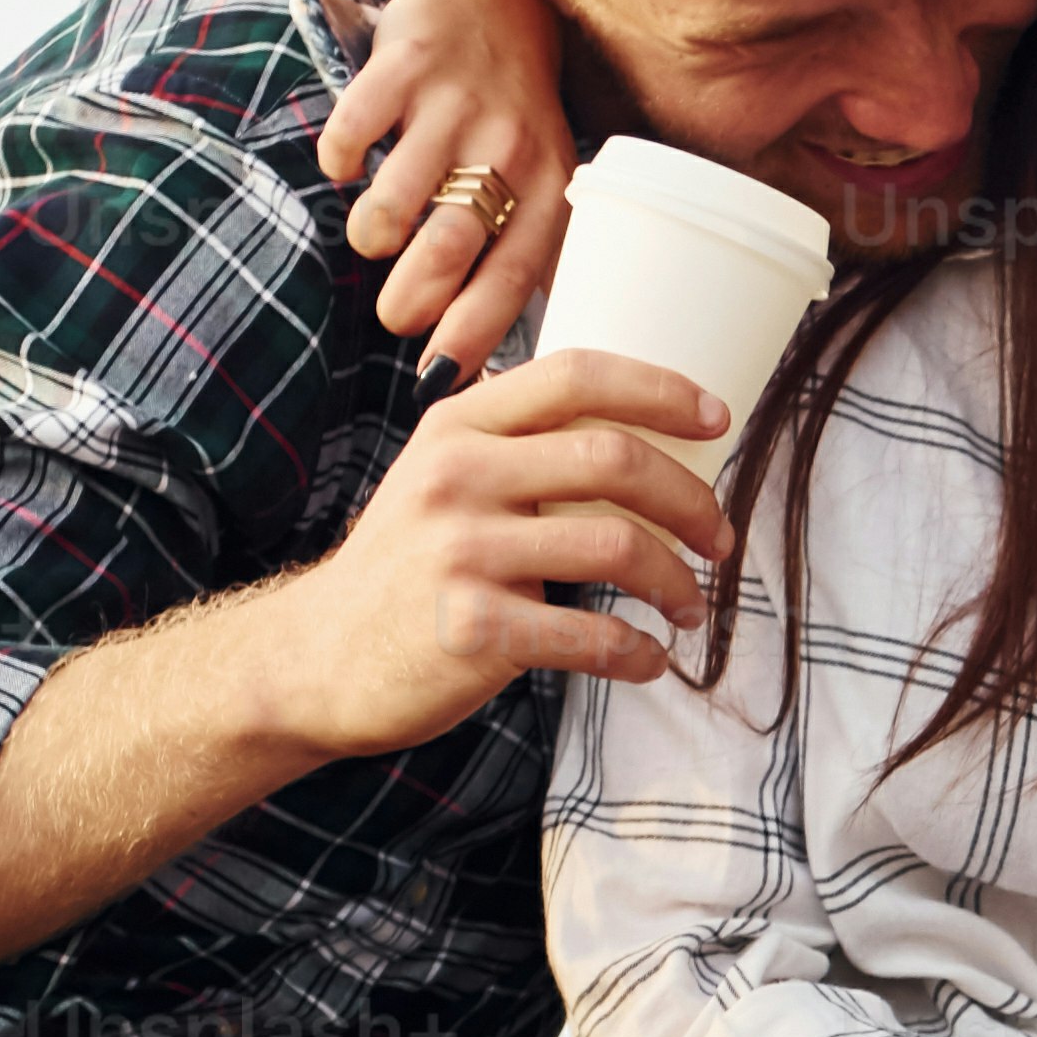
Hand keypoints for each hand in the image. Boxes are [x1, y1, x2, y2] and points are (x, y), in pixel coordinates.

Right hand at [248, 347, 734, 757]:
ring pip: (617, 546)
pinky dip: (639, 653)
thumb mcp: (441, 478)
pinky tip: (649, 660)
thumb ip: (515, 446)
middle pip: (614, 458)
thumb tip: (637, 430)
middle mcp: (458, 476)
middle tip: (721, 539)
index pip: (576, 376)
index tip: (719, 420)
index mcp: (458, 426)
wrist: (315, 658)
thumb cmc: (404, 568)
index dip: (661, 390)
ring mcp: (461, 552)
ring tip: (690, 606)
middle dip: (692, 501)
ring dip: (677, 581)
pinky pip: (591, 636)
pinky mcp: (471, 629)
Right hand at [317, 0, 572, 372]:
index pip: (512, 276)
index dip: (473, 332)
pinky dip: (339, 159)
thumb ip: (532, 255)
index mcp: (546, 185)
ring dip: (372, 233)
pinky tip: (345, 167)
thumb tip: (520, 363)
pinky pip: (353, 131)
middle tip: (394, 313)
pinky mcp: (403, 62)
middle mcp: (505, 145)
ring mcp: (453, 103)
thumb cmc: (513, 117)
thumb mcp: (546, 181)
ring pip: (396, 200)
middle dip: (411, 297)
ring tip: (373, 238)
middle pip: (449, 246)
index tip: (438, 375)